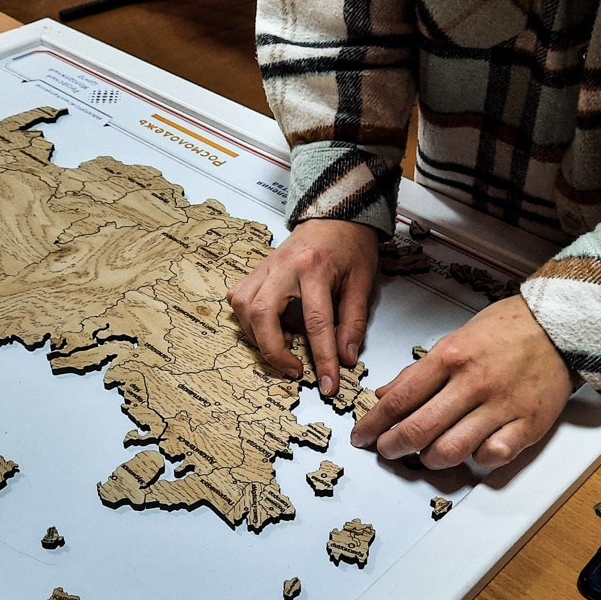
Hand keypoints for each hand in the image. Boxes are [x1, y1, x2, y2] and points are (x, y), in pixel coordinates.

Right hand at [227, 218, 378, 393]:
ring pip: (244, 307)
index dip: (322, 359)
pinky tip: (266, 325)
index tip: (328, 384)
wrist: (336, 214)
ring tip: (283, 346)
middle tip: (294, 370)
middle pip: (263, 315)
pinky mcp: (257, 269)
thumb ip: (353, 322)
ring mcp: (265, 267)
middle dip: (274, 351)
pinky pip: (239, 297)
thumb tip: (345, 358)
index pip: (316, 323)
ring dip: (257, 336)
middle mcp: (284, 267)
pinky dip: (246, 318)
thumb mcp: (362, 282)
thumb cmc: (351, 246)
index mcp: (315, 269)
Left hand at [350, 296, 572, 469]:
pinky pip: (492, 456)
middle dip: (393, 447)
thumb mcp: (454, 338)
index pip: (399, 400)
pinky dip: (476, 460)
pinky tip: (471, 450)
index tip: (362, 436)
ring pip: (451, 450)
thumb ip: (419, 371)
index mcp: (450, 357)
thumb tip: (384, 395)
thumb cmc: (506, 330)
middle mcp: (474, 383)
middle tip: (386, 450)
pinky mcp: (528, 424)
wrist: (561, 327)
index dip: (374, 424)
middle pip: (419, 430)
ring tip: (424, 454)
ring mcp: (503, 406)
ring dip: (429, 459)